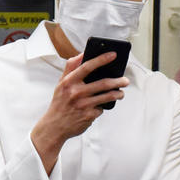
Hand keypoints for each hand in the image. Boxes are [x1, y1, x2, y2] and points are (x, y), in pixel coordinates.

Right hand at [30, 53, 128, 171]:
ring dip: (118, 94)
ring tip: (121, 93)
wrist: (54, 126)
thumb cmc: (60, 103)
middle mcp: (76, 92)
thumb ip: (71, 67)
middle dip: (118, 81)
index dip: (101, 59)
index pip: (87, 66)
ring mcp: (83, 105)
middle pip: (103, 83)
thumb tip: (82, 54)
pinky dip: (102, 107)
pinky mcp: (88, 116)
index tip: (113, 54)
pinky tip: (100, 106)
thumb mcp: (61, 83)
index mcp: (69, 82)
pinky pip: (101, 108)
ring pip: (107, 96)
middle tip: (125, 80)